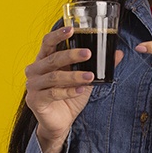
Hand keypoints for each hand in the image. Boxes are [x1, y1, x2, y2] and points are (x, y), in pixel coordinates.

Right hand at [25, 26, 124, 143]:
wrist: (59, 122)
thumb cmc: (68, 97)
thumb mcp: (85, 79)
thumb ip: (98, 66)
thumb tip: (119, 53)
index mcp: (44, 60)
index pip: (48, 42)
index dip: (58, 35)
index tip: (72, 29)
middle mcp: (35, 70)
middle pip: (53, 58)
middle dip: (71, 55)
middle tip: (88, 53)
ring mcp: (33, 85)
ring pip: (54, 77)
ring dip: (74, 76)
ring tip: (90, 76)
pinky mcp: (35, 100)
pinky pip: (52, 93)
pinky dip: (68, 91)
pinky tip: (80, 90)